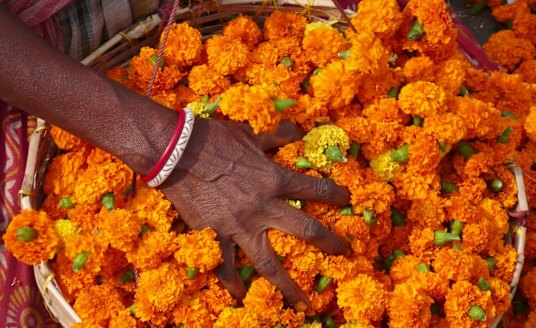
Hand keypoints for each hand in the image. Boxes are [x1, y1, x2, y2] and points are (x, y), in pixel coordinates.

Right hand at [160, 119, 350, 310]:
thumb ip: (275, 137)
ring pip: (270, 263)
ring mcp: (239, 226)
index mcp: (274, 180)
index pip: (315, 190)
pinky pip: (225, 266)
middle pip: (306, 231)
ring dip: (288, 286)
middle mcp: (263, 208)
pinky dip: (232, 283)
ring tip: (303, 305)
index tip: (347, 200)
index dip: (336, 195)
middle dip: (329, 243)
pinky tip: (240, 296)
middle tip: (344, 253)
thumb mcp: (249, 135)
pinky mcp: (215, 236)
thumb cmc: (214, 138)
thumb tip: (295, 130)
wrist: (175, 151)